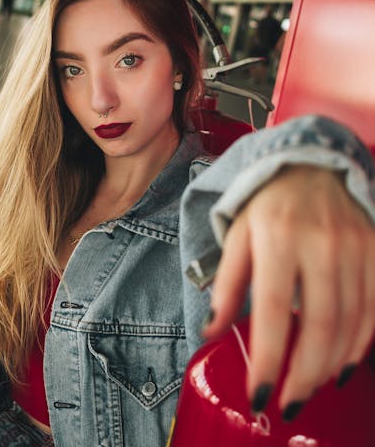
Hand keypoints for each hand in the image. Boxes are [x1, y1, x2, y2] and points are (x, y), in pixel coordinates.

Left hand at [203, 165, 374, 417]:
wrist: (311, 166)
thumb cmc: (266, 205)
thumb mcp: (237, 235)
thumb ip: (226, 283)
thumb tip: (211, 331)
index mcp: (277, 236)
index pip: (273, 309)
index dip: (269, 358)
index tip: (260, 393)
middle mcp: (320, 243)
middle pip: (320, 324)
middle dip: (304, 375)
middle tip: (290, 404)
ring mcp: (353, 247)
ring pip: (350, 322)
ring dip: (331, 366)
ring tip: (310, 387)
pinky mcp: (374, 250)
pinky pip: (374, 308)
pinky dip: (361, 344)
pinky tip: (343, 365)